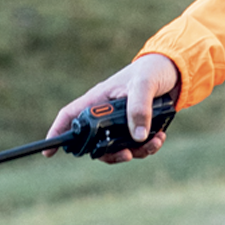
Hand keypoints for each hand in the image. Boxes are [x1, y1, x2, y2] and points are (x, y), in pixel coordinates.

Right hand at [46, 54, 180, 163]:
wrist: (176, 71)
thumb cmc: (153, 70)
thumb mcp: (144, 84)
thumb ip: (139, 108)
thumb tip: (137, 137)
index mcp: (99, 98)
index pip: (70, 115)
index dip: (58, 132)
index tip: (49, 152)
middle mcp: (106, 112)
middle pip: (94, 142)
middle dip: (110, 153)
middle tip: (128, 154)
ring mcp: (120, 121)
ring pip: (116, 147)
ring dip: (134, 151)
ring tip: (154, 143)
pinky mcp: (136, 126)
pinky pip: (135, 145)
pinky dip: (147, 147)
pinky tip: (160, 138)